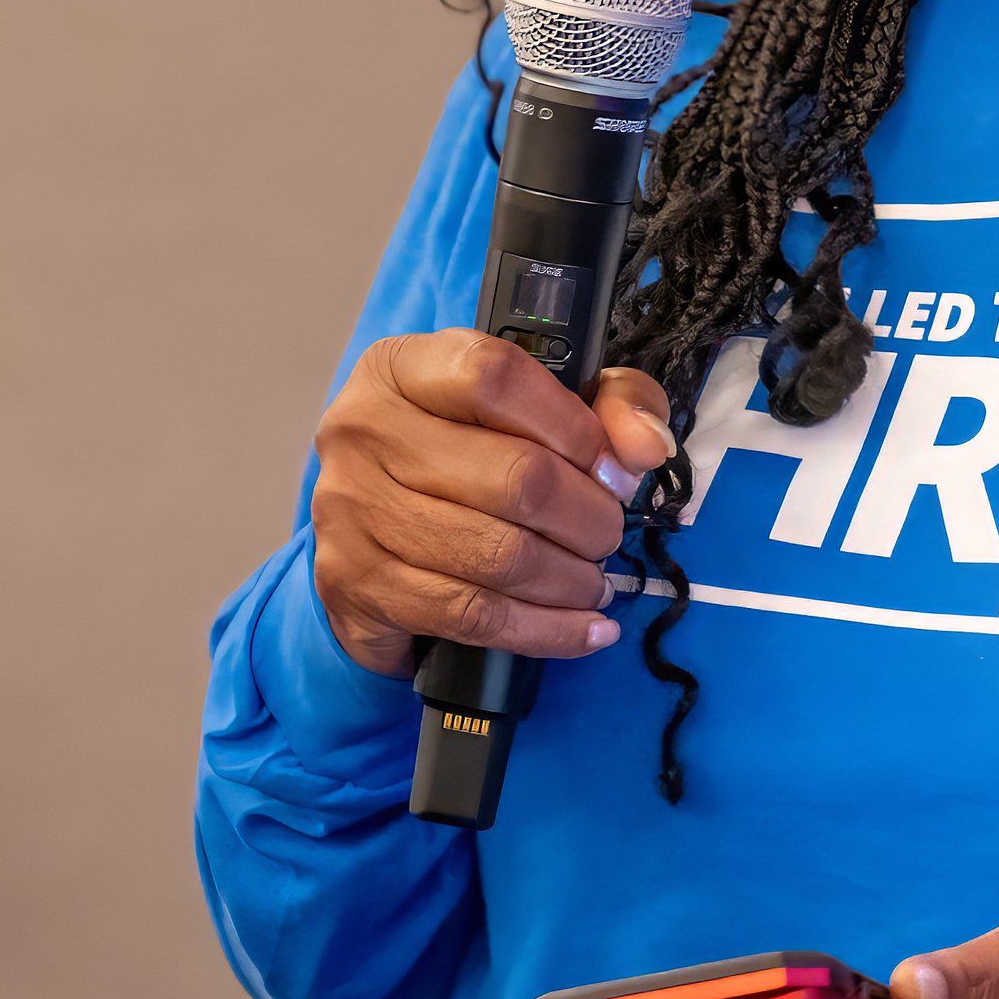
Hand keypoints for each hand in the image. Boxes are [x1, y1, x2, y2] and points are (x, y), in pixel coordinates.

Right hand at [308, 335, 673, 678]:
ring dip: (571, 579)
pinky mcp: (360, 586)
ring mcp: (353, 510)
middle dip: (588, 518)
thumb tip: (645, 447)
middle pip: (515, 478)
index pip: (498, 378)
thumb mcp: (532, 405)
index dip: (576, 428)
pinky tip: (584, 629)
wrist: (366, 536)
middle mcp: (365, 431)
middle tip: (606, 535)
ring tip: (594, 581)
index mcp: (403, 368)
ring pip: (499, 556)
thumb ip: (607, 401)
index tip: (614, 469)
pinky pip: (475, 616)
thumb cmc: (460, 458)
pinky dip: (547, 631)